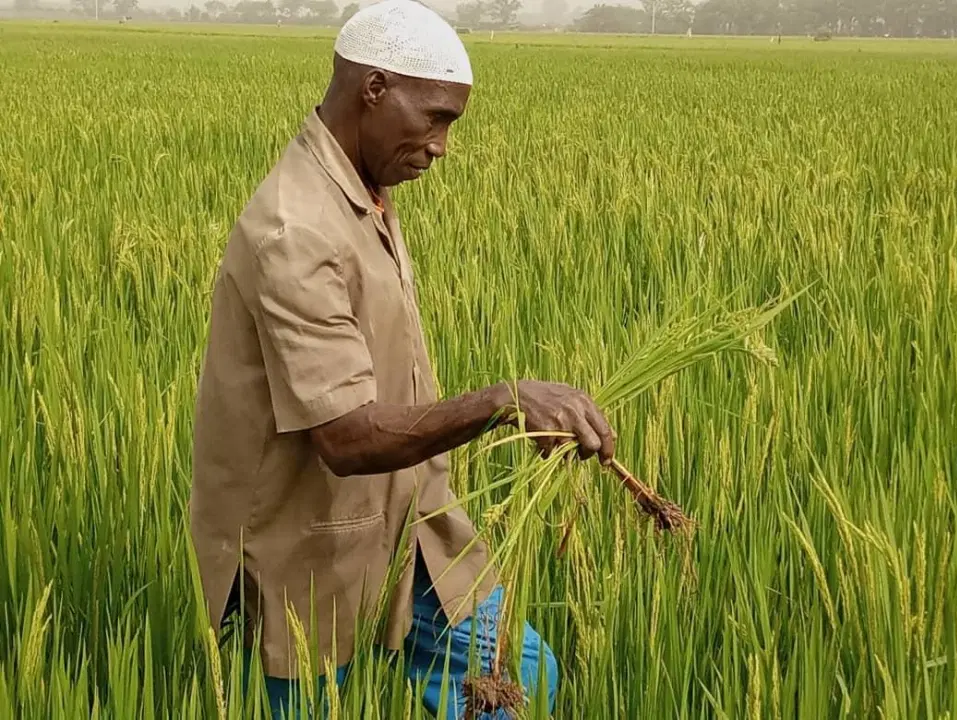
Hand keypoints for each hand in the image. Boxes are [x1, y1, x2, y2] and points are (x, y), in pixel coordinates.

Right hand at [498, 380, 615, 464]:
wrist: (515, 395)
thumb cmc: (545, 397)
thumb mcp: (571, 397)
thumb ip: (590, 414)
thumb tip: (612, 435)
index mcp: (583, 401)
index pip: (604, 429)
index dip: (608, 448)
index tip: (606, 460)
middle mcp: (574, 410)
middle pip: (593, 444)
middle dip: (588, 454)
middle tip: (582, 456)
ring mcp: (560, 422)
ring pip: (571, 449)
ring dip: (563, 450)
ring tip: (553, 438)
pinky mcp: (546, 432)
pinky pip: (552, 451)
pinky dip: (547, 449)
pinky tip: (541, 437)